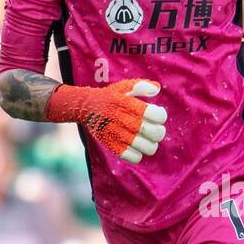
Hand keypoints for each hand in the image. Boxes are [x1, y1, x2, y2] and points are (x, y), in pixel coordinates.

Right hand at [47, 79, 166, 164]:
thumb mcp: (122, 87)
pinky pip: (132, 157)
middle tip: (155, 129)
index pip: (153, 113)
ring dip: (151, 145)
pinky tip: (136, 148)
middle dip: (159, 132)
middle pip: (152, 132)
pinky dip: (138, 155)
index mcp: (125, 102)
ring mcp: (115, 133)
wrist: (84, 107)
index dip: (160, 115)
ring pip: (145, 147)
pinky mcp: (110, 145)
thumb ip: (141, 86)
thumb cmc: (108, 97)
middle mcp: (120, 118)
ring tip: (147, 140)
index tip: (157, 115)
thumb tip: (157, 89)